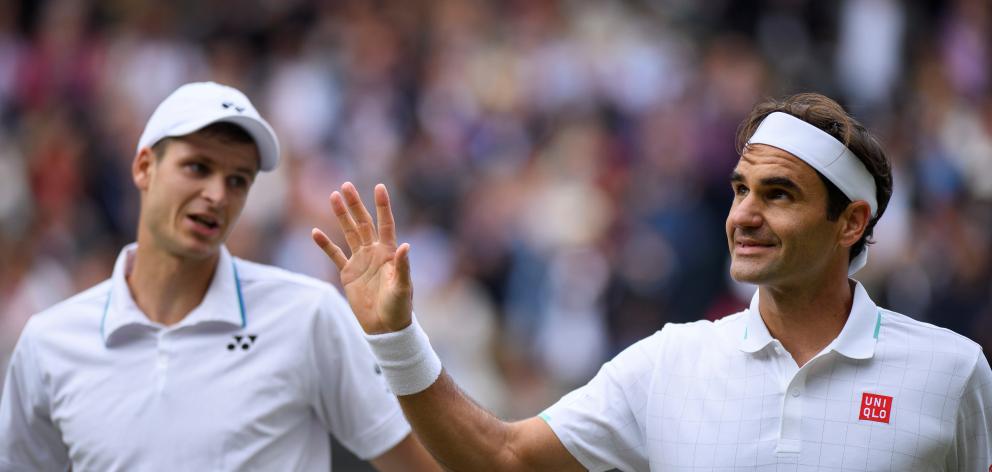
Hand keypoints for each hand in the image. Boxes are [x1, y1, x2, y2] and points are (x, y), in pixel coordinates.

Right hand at [312, 182, 412, 333]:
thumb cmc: (399, 308)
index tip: (379, 187)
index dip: (382, 206)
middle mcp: (374, 253)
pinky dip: (325, 245)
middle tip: (346, 186)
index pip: (385, 224)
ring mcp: (361, 262)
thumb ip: (403, 267)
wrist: (385, 328)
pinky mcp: (348, 274)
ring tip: (333, 197)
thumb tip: (406, 245)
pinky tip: (315, 232)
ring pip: (349, 233)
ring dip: (341, 217)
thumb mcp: (403, 287)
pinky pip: (335, 255)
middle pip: (364, 223)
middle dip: (355, 205)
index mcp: (389, 253)